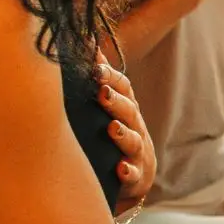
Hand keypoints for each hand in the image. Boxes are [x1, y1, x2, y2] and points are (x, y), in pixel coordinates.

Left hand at [93, 53, 155, 215]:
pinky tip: (120, 168)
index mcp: (126, 109)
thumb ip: (98, 81)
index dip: (111, 77)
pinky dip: (128, 172)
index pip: (124, 88)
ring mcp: (138, 153)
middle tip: (101, 92)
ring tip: (112, 128)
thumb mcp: (104, 110)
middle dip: (115, 101)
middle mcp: (135, 127)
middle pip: (129, 110)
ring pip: (134, 141)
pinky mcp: (137, 178)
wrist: (127, 182)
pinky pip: (134, 175)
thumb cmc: (110, 139)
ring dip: (123, 134)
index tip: (95, 67)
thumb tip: (86, 42)